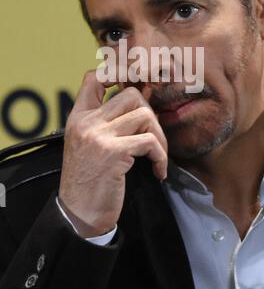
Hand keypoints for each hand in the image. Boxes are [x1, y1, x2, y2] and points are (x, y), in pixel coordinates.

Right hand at [58, 71, 167, 237]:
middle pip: (130, 94)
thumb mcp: (87, 144)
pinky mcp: (113, 153)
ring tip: (157, 156)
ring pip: (144, 115)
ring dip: (159, 137)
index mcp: (78, 117)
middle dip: (150, 114)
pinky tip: (157, 171)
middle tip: (153, 137)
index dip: (118, 73)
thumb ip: (104, 122)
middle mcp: (86, 122)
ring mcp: (99, 136)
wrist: (79, 214)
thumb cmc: (88, 180)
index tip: (137, 86)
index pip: (94, 77)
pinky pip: (150, 141)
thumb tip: (139, 101)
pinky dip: (160, 156)